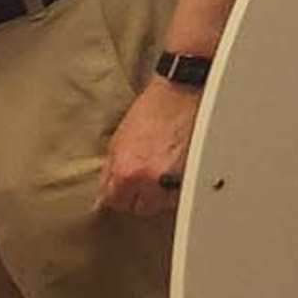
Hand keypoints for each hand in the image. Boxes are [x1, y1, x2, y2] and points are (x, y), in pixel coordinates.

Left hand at [97, 77, 199, 215]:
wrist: (182, 91)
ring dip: (161, 192)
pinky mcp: (195, 173)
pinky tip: (178, 168)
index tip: (124, 186)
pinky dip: (179, 186)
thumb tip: (103, 197)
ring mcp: (174, 178)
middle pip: (140, 207)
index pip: (114, 203)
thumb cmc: (152, 109)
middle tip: (146, 175)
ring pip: (163, 203)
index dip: (119, 193)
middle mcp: (150, 179)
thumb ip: (109, 172)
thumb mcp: (118, 140)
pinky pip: (182, 193)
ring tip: (164, 169)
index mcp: (126, 172)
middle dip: (141, 194)